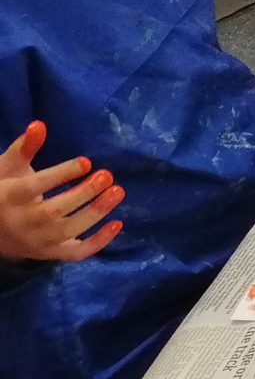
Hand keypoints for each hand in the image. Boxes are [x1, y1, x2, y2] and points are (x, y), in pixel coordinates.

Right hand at [0, 122, 122, 262]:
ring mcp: (38, 242)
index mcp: (9, 198)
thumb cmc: (3, 191)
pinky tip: (118, 223)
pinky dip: (97, 243)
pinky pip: (75, 254)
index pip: (34, 188)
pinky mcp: (51, 253)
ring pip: (67, 232)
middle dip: (83, 194)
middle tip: (107, 175)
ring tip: (117, 191)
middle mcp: (23, 223)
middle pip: (54, 212)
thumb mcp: (7, 168)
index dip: (60, 175)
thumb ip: (23, 147)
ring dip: (95, 213)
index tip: (86, 161)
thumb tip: (39, 125)